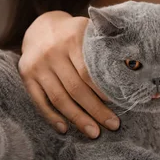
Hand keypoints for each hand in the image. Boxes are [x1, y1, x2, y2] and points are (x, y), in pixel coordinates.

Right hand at [19, 11, 119, 138]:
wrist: (39, 27)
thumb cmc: (72, 33)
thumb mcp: (87, 30)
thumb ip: (104, 44)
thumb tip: (133, 66)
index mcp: (71, 38)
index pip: (88, 71)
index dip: (102, 90)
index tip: (117, 103)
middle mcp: (52, 52)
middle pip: (75, 88)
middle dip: (95, 110)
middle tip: (112, 125)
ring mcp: (37, 66)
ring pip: (59, 98)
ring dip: (77, 118)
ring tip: (94, 132)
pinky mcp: (26, 76)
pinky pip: (39, 101)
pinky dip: (51, 117)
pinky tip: (65, 129)